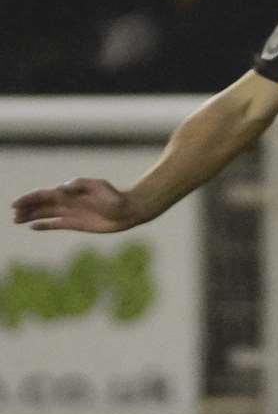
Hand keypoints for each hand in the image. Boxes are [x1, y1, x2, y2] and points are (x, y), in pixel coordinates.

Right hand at [11, 178, 140, 232]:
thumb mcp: (100, 187)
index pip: (44, 195)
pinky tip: (33, 227)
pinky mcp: (76, 223)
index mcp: (70, 191)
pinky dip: (45, 225)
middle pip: (41, 204)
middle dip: (26, 208)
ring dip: (31, 216)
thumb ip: (80, 186)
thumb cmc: (115, 197)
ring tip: (16, 220)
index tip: (15, 205)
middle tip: (13, 215)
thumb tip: (60, 188)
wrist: (128, 210)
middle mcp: (67, 201)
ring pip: (46, 214)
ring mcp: (71, 212)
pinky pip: (56, 224)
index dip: (29, 199)